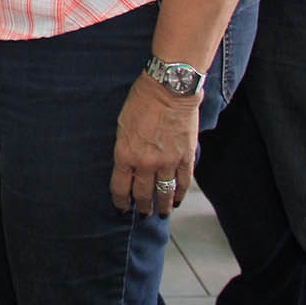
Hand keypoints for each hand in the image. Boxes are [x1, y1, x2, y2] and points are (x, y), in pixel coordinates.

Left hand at [109, 76, 200, 217]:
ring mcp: (167, 162)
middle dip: (142, 208)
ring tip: (161, 214)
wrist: (169, 89)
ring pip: (164, 193)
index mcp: (125, 155)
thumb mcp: (122, 124)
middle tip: (143, 214)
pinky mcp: (185, 158)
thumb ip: (124, 148)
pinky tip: (177, 200)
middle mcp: (145, 164)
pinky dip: (180, 194)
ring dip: (162, 206)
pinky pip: (183, 182)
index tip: (122, 209)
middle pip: (143, 195)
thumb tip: (127, 164)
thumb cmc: (141, 101)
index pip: (120, 188)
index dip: (121, 202)